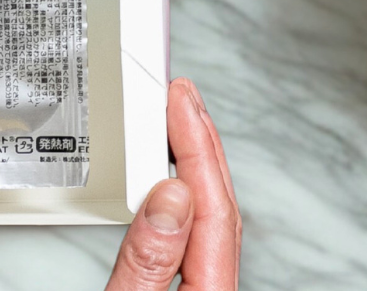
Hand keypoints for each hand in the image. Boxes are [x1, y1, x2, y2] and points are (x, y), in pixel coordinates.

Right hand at [105, 77, 240, 289]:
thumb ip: (148, 261)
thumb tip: (170, 198)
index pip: (212, 209)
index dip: (194, 147)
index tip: (178, 102)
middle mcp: (216, 289)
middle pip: (219, 206)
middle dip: (201, 142)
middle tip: (182, 95)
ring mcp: (204, 289)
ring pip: (210, 218)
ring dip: (195, 163)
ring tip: (180, 121)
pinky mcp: (187, 290)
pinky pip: (194, 232)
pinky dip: (184, 193)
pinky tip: (171, 177)